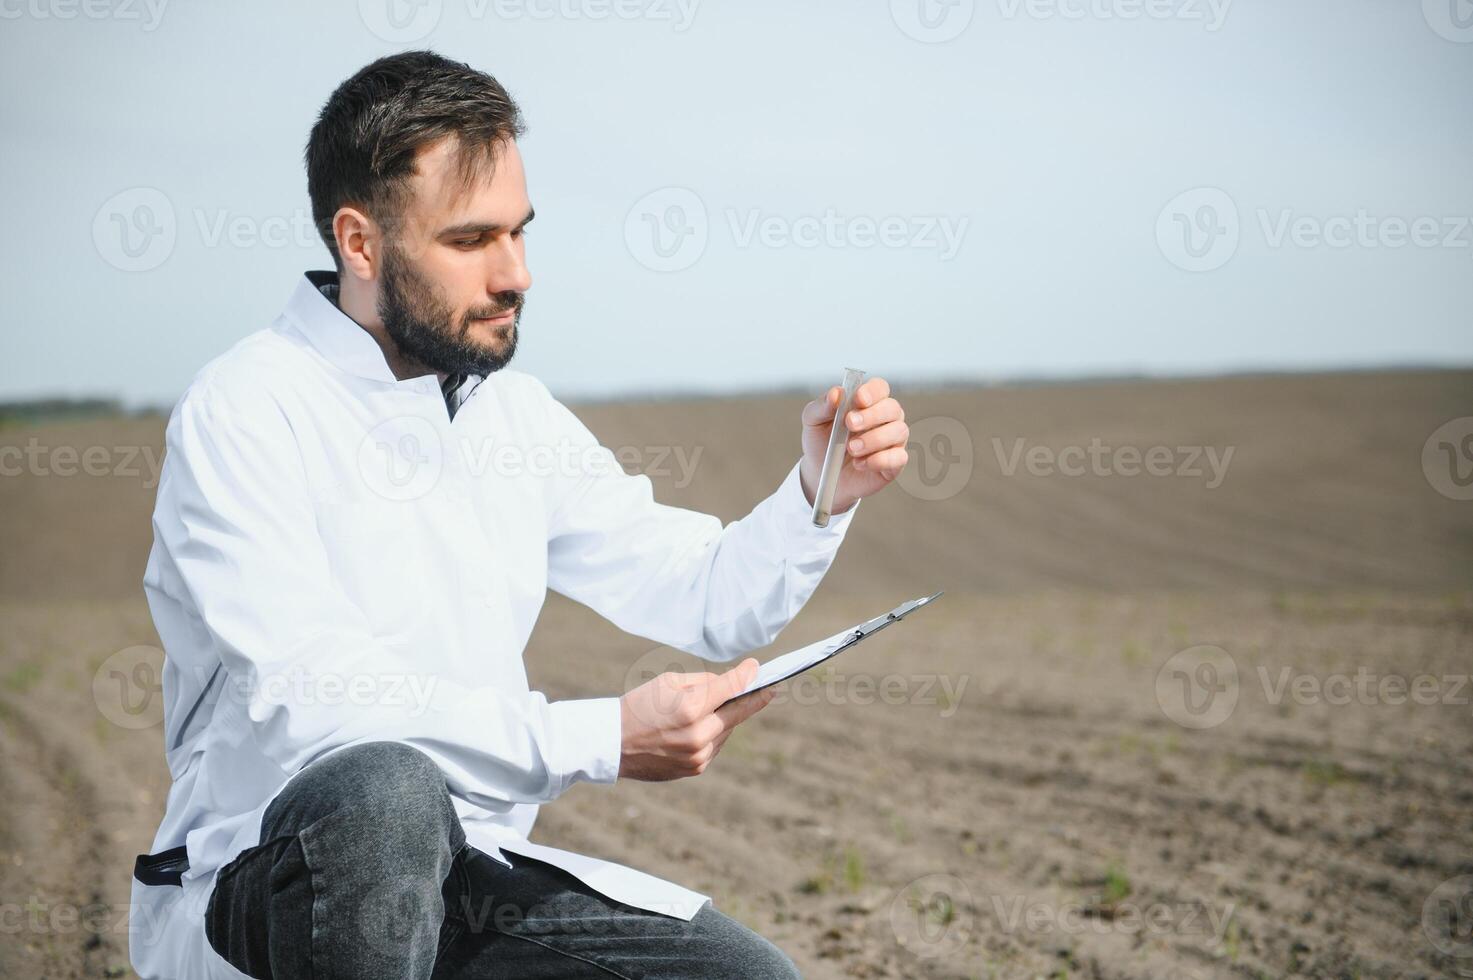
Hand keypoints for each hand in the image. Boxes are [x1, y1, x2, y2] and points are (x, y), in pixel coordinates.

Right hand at [619, 658, 775, 781]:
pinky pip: (715, 746)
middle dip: (752, 699)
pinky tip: (700, 728)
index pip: (730, 688)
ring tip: (717, 708)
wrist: (612, 744)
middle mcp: (698, 734)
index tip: (757, 668)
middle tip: (768, 690)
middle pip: (738, 713)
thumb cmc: (639, 705)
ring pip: (727, 730)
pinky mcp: (695, 769)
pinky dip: (713, 734)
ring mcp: (698, 755)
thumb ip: (703, 682)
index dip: (747, 676)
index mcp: (690, 707)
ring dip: (726, 718)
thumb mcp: (668, 683)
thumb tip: (729, 685)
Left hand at [799, 376, 908, 514]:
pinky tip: (860, 464)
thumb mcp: (813, 421)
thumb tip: (836, 393)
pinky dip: (879, 460)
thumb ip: (822, 406)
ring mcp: (892, 440)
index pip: (880, 387)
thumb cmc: (821, 442)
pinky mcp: (894, 463)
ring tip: (851, 449)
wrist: (821, 474)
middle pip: (893, 408)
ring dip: (874, 439)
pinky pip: (899, 457)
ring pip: (899, 431)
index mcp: (867, 402)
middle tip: (850, 424)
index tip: (859, 399)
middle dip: (872, 415)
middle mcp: (884, 418)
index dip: (873, 391)